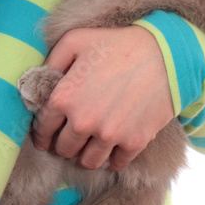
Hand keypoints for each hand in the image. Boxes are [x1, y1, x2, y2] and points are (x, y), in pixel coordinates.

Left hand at [30, 26, 175, 170]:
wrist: (165, 54)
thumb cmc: (117, 43)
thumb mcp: (75, 40)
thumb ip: (51, 61)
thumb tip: (39, 81)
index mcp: (64, 97)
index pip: (42, 129)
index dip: (41, 132)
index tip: (46, 134)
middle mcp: (83, 121)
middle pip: (63, 149)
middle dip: (62, 144)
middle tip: (68, 138)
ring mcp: (109, 135)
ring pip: (87, 162)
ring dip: (85, 156)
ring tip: (88, 146)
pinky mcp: (134, 142)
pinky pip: (116, 164)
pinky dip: (112, 160)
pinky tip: (112, 148)